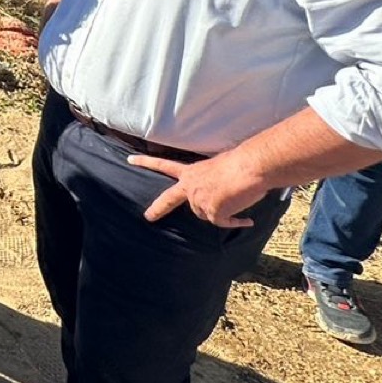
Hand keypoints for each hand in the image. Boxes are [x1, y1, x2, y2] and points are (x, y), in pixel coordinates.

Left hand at [129, 149, 268, 228]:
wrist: (250, 167)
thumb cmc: (240, 163)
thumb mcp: (217, 168)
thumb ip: (210, 181)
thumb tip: (219, 196)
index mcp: (191, 172)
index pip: (164, 165)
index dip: (147, 162)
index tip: (130, 160)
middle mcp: (190, 187)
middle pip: (171, 200)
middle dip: (158, 208)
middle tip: (148, 217)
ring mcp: (199, 201)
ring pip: (206, 214)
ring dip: (221, 210)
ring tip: (236, 197)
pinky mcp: (212, 212)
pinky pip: (224, 222)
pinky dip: (236, 222)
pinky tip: (246, 220)